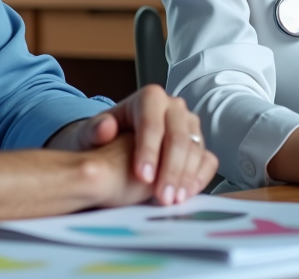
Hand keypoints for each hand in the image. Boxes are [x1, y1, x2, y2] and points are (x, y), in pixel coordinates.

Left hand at [56, 85, 217, 205]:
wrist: (116, 145)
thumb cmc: (103, 138)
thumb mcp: (91, 133)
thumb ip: (94, 130)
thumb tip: (106, 127)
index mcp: (149, 98)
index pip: (152, 123)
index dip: (149, 150)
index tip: (142, 177)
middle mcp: (173, 107)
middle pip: (177, 137)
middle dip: (170, 169)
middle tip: (161, 196)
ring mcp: (189, 124)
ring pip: (194, 148)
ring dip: (185, 177)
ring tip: (171, 200)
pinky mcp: (198, 142)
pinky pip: (207, 159)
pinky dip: (200, 177)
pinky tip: (186, 194)